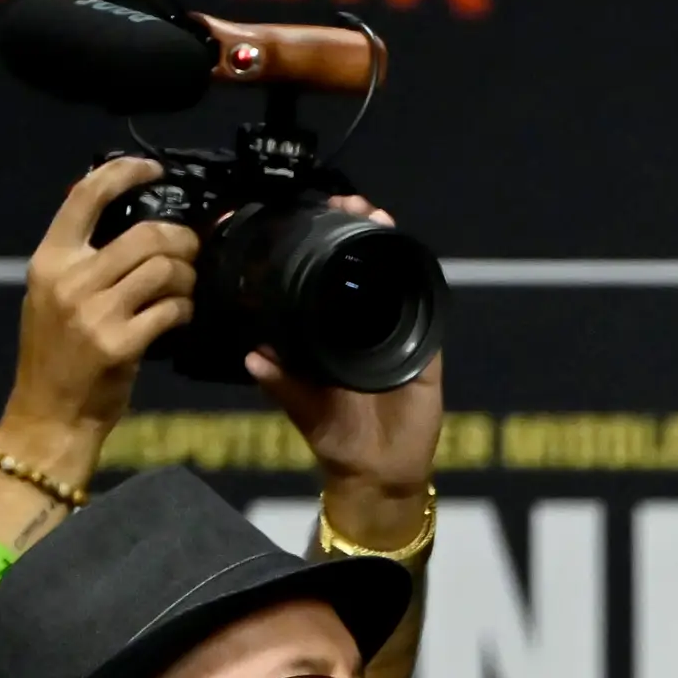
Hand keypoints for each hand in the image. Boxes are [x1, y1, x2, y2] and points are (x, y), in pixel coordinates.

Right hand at [0, 158, 199, 482]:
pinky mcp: (120, 343)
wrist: (49, 414)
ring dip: (187, 277)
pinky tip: (179, 317)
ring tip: (184, 290)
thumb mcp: (53, 297)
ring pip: (164, 269)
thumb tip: (123, 224)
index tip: (153, 170)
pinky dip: (184, 310)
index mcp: (49, 260)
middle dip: (181, 239)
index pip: (84, 196)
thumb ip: (81, 261)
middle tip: (191, 251)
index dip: (124, 173)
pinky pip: (171, 310)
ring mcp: (95, 311)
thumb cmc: (57, 359)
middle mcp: (69, 279)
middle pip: (145, 234)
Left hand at [246, 200, 444, 547]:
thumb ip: (282, 383)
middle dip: (355, 229)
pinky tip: (408, 254)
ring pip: (392, 278)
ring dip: (386, 243)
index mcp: (328, 333)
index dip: (319, 246)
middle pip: (361, 267)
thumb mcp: (303, 408)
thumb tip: (253, 356)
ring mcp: (395, 334)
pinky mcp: (424, 350)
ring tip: (376, 215)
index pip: (324, 279)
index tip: (310, 217)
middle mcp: (361, 326)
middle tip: (348, 202)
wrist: (381, 474)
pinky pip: (424, 310)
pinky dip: (418, 282)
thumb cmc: (339, 441)